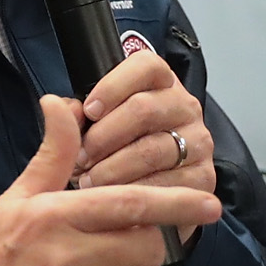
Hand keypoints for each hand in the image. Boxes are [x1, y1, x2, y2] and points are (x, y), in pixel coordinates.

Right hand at [0, 97, 222, 265]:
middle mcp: (68, 260)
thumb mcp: (15, 200)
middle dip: (148, 246)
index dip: (177, 202)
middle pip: (146, 245)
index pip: (130, 204)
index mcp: (55, 218)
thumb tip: (65, 102)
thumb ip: (53, 155)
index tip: (209, 202)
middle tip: (126, 250)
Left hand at [74, 47, 216, 247]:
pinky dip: (133, 193)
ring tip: (89, 181)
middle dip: (103, 137)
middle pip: (143, 109)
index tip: (88, 111)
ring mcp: (198, 142)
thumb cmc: (115, 154)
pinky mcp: (203, 177)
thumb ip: (76, 115)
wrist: (145, 198)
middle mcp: (185, 107)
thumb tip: (63, 108)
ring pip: (151, 150)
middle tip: (79, 158)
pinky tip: (115, 199)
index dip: (112, 86)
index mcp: (160, 83)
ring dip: (112, 169)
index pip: (145, 66)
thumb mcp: (93, 128)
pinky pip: (165, 185)